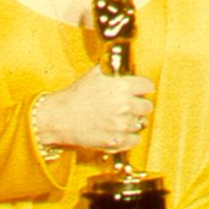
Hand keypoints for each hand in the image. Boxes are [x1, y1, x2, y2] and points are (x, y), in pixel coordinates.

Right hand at [35, 65, 153, 152]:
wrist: (60, 117)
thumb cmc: (75, 96)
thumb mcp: (94, 74)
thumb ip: (112, 70)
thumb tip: (122, 67)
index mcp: (122, 87)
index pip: (148, 86)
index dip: (143, 87)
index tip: (140, 90)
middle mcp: (125, 106)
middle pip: (147, 106)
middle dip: (139, 104)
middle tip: (130, 105)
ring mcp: (122, 125)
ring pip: (141, 123)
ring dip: (133, 121)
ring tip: (120, 118)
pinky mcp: (117, 141)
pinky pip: (135, 140)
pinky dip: (129, 136)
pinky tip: (120, 130)